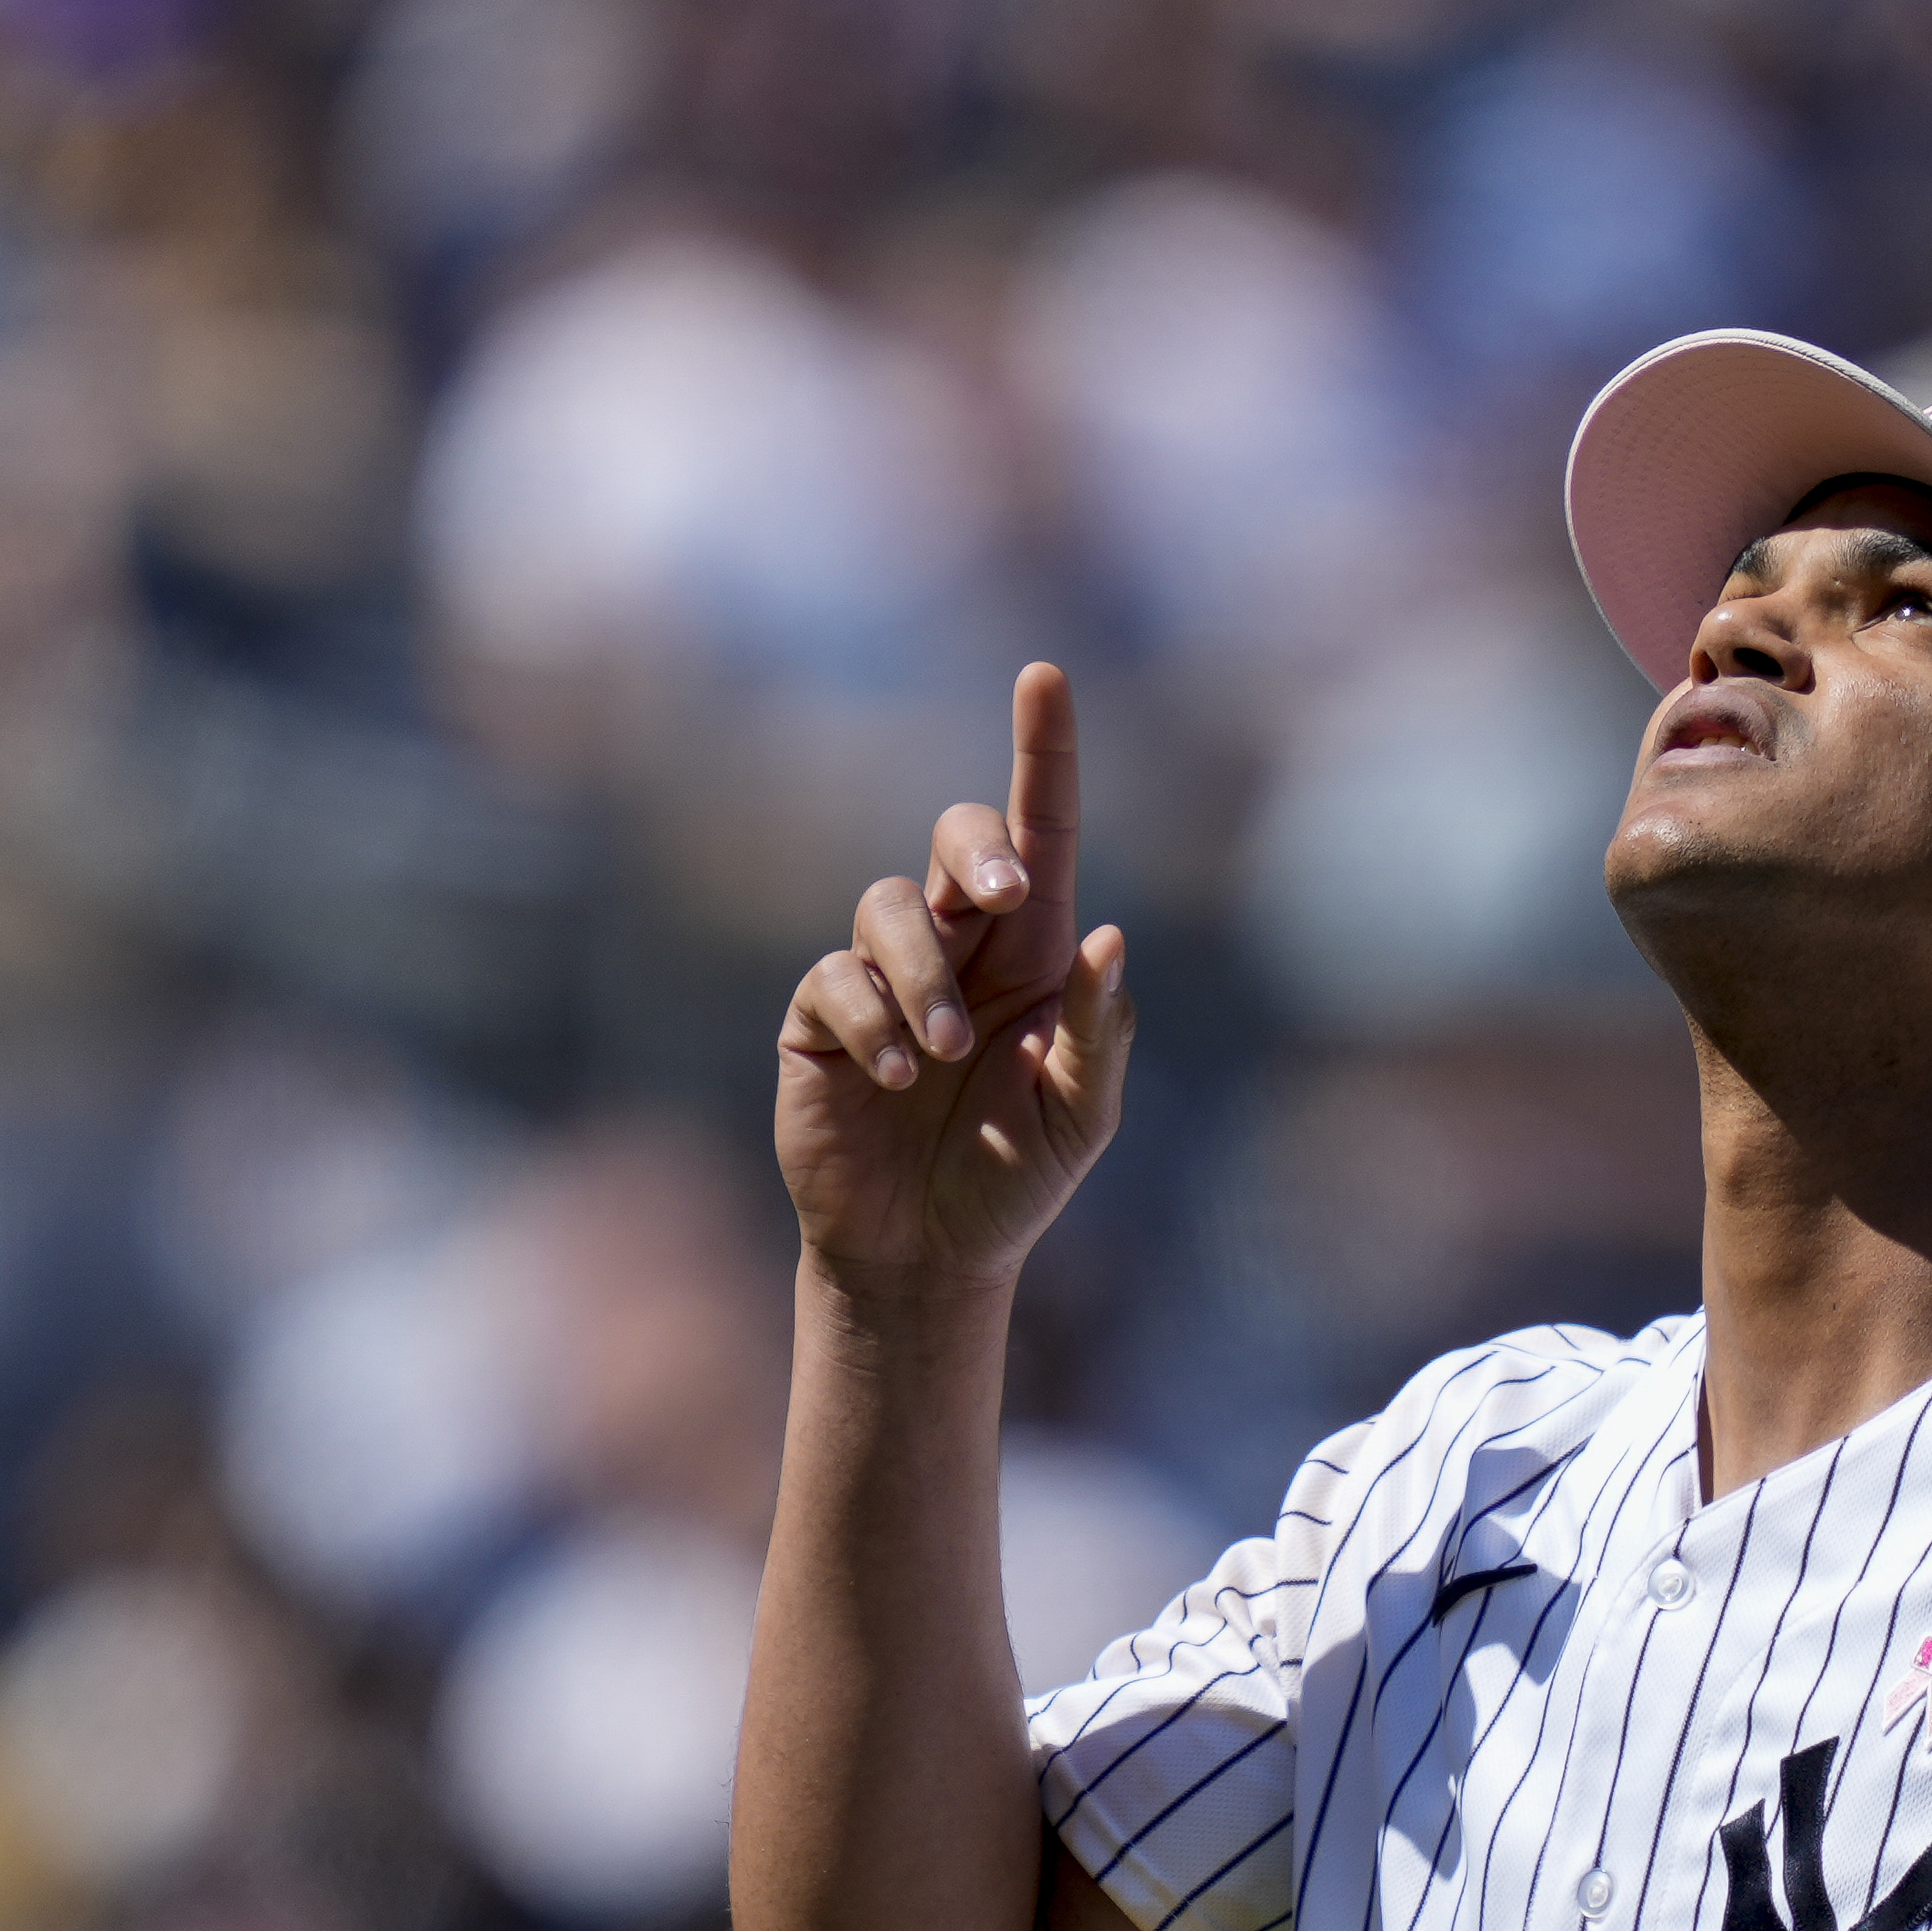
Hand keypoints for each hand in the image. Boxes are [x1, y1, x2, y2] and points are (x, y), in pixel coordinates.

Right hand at [776, 662, 1131, 1293]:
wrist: (926, 1255)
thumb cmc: (1014, 1177)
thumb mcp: (1079, 1115)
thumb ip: (1099, 1030)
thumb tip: (1108, 934)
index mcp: (1034, 952)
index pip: (1040, 832)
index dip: (1042, 751)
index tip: (1045, 675)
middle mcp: (960, 945)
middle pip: (955, 838)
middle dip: (975, 847)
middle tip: (1000, 897)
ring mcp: (885, 976)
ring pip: (888, 905)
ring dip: (922, 974)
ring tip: (940, 1056)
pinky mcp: (823, 1019)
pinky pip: (836, 980)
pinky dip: (871, 1018)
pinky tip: (896, 1075)